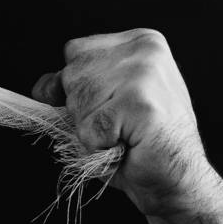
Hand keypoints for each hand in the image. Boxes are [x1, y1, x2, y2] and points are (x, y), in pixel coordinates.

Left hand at [31, 29, 222, 219]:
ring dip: (92, 129)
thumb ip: (72, 86)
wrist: (179, 181)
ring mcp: (144, 73)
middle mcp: (144, 50)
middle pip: (72, 74)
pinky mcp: (139, 103)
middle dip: (84, 109)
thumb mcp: (102, 104)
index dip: (77, 85)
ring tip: (125, 134)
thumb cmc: (140, 144)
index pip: (75, 51)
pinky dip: (100, 146)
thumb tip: (43, 87)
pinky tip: (129, 145)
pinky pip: (89, 127)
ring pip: (77, 101)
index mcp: (139, 42)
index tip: (109, 105)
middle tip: (120, 125)